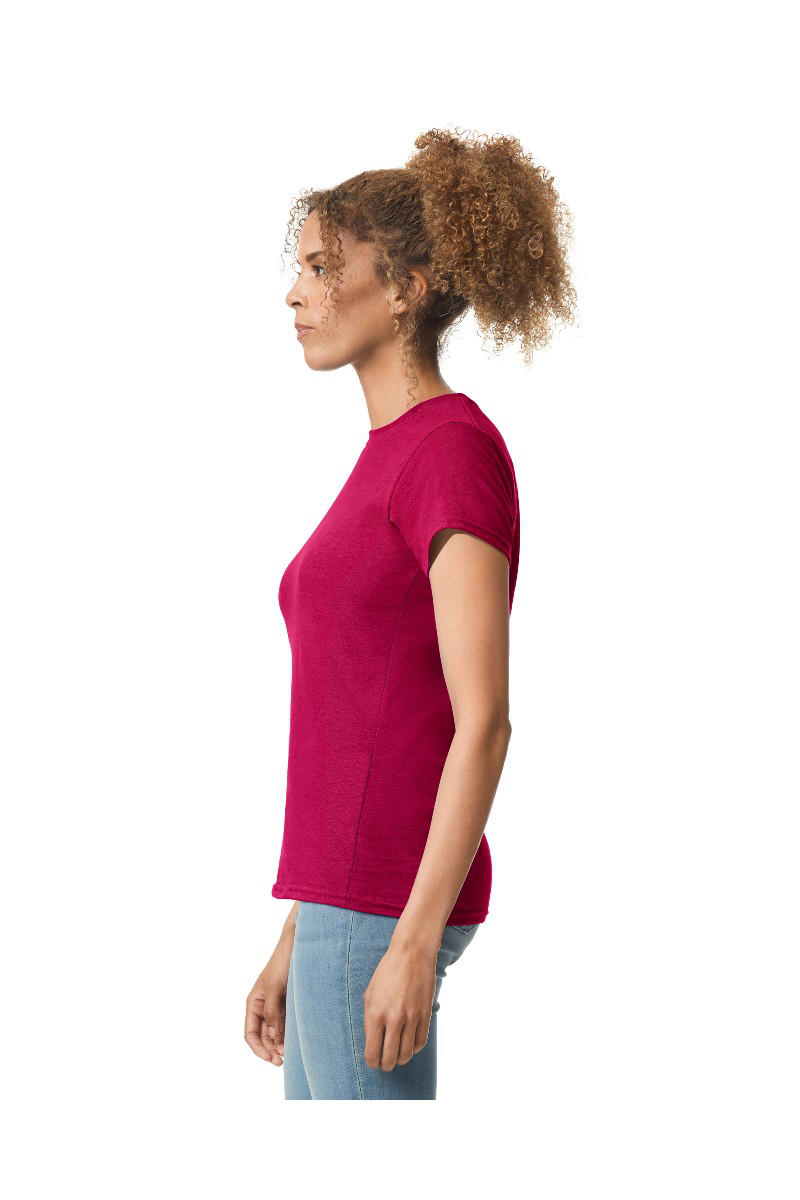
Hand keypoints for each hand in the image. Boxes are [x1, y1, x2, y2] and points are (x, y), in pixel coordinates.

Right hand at [244, 928, 293, 1064]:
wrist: (299, 944)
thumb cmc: (282, 962)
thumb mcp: (274, 988)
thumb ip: (272, 1013)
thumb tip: (272, 1037)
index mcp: (254, 1002)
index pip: (250, 1033)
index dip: (258, 1048)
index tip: (270, 1058)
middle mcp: (263, 1006)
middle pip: (262, 1036)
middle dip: (270, 1049)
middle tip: (283, 1062)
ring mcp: (276, 1005)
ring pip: (275, 1032)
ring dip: (280, 1044)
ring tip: (291, 1055)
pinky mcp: (289, 1003)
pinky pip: (286, 1023)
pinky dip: (289, 1034)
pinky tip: (297, 1041)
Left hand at [363, 938, 437, 1070]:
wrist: (411, 953)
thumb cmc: (387, 972)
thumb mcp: (369, 994)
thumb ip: (368, 1019)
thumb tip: (372, 1041)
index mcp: (375, 1014)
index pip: (372, 1052)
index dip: (372, 1063)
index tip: (373, 1063)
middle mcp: (393, 1018)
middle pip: (389, 1058)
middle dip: (386, 1066)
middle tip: (385, 1064)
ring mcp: (411, 1017)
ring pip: (406, 1054)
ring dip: (400, 1060)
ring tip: (396, 1056)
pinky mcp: (425, 1014)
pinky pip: (420, 1042)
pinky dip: (413, 1049)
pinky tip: (408, 1045)